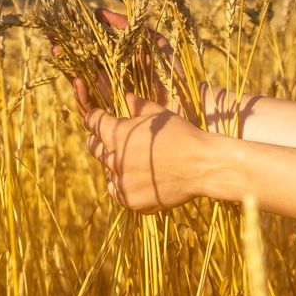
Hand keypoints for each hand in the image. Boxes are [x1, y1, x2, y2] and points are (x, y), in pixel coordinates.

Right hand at [54, 8, 183, 114]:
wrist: (198, 109)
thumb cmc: (181, 76)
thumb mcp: (158, 46)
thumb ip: (132, 30)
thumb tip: (102, 14)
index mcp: (127, 71)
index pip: (97, 58)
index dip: (80, 45)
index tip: (66, 29)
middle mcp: (119, 89)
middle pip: (87, 73)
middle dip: (69, 56)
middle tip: (52, 41)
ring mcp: (117, 107)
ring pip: (87, 93)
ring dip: (71, 75)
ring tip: (59, 54)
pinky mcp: (118, 124)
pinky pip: (94, 112)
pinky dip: (84, 98)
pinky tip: (78, 82)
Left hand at [77, 79, 209, 212]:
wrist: (202, 166)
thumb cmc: (182, 134)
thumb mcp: (158, 114)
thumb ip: (137, 105)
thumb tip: (125, 96)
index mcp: (117, 133)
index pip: (93, 122)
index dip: (94, 118)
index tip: (97, 118)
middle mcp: (114, 157)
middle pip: (95, 147)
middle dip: (99, 140)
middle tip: (106, 139)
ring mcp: (121, 180)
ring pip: (106, 169)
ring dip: (112, 163)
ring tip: (127, 160)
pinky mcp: (129, 199)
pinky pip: (115, 190)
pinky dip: (120, 184)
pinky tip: (131, 178)